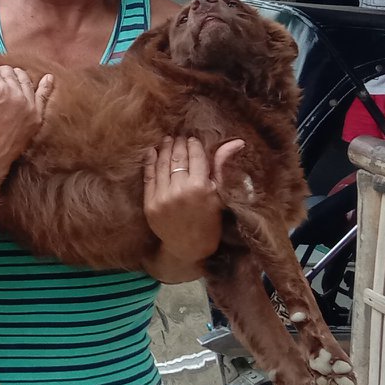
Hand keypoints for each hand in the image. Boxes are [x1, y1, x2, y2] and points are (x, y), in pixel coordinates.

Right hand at [0, 63, 53, 173]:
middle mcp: (16, 94)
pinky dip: (46, 86)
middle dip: (0, 75)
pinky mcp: (36, 116)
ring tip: (10, 80)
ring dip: (17, 76)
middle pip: (9, 73)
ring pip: (25, 80)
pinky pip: (44, 96)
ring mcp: (29, 105)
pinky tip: (49, 78)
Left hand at [142, 137, 244, 265]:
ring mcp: (162, 197)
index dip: (193, 145)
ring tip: (167, 140)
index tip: (193, 139)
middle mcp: (180, 190)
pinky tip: (152, 152)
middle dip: (178, 144)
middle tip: (179, 136)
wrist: (189, 247)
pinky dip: (150, 162)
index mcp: (200, 187)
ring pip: (162, 164)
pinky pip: (148, 177)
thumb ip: (222, 166)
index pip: (195, 156)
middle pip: (178, 158)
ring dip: (164, 149)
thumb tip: (236, 142)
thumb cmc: (209, 221)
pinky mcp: (150, 204)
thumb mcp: (220, 194)